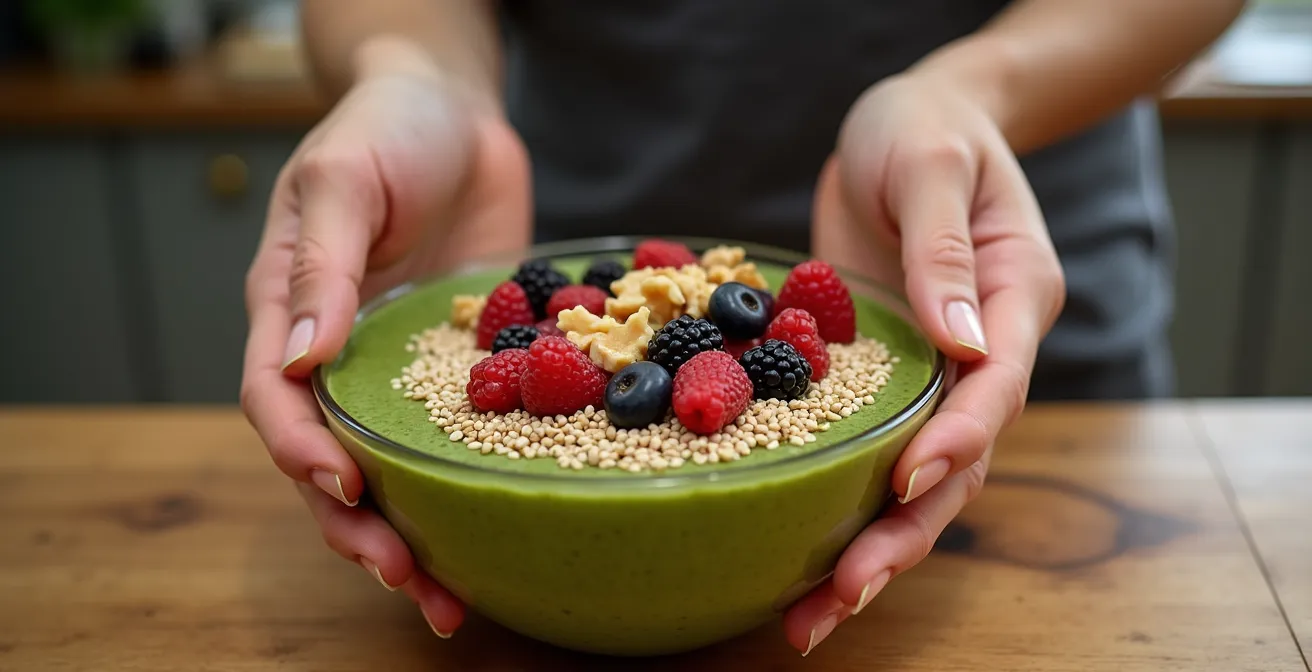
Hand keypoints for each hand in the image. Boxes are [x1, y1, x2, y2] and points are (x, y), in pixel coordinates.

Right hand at [239, 54, 529, 636]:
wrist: (456, 111)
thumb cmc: (382, 128)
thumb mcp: (340, 181)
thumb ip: (320, 270)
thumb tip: (301, 366)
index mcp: (289, 314)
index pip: (276, 403)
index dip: (304, 454)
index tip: (346, 490)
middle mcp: (342, 356)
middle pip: (333, 461)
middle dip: (361, 528)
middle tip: (407, 580)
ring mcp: (405, 368)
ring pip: (400, 467)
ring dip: (419, 532)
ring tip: (454, 597)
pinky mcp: (467, 366)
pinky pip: (470, 432)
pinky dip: (482, 482)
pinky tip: (514, 524)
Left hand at [790, 72, 1065, 652]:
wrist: (904, 126)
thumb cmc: (927, 128)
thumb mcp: (932, 165)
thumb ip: (943, 249)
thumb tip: (962, 339)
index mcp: (1014, 302)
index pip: (994, 387)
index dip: (956, 440)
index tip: (908, 480)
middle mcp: (978, 355)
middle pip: (955, 465)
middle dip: (902, 534)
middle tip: (842, 594)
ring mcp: (928, 374)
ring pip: (908, 481)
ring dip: (864, 548)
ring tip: (806, 619)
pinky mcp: (876, 379)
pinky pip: (858, 450)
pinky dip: (827, 503)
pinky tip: (782, 557)